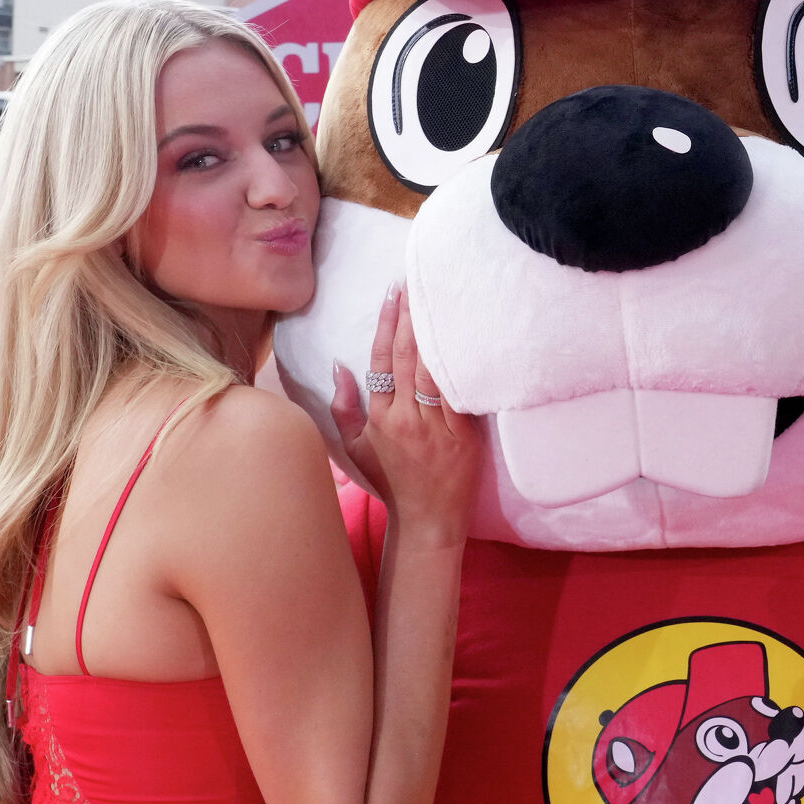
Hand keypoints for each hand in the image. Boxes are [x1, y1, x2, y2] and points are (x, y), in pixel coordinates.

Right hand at [329, 284, 481, 545]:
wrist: (428, 521)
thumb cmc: (391, 483)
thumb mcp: (355, 449)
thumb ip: (344, 407)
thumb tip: (339, 365)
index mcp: (381, 419)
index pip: (382, 361)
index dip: (388, 324)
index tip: (392, 294)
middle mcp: (407, 419)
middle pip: (410, 358)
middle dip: (413, 317)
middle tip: (417, 282)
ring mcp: (438, 427)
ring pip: (435, 371)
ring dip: (436, 333)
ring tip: (439, 300)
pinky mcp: (464, 436)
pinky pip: (461, 394)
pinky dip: (461, 366)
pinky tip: (464, 339)